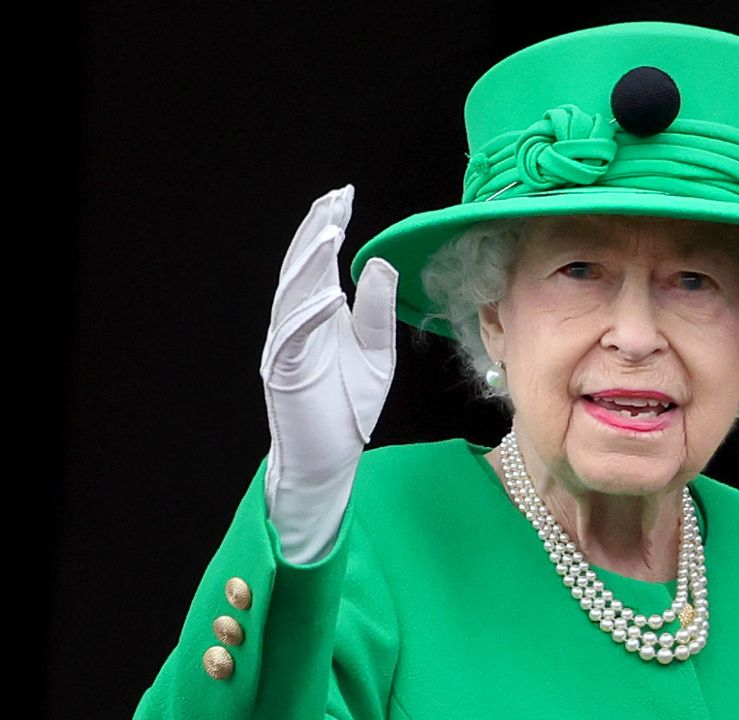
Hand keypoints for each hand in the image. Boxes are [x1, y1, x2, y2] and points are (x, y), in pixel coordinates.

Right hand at [259, 185, 397, 560]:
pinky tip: (326, 292)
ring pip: (292, 296)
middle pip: (301, 269)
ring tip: (327, 231)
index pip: (319, 264)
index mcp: (317, 316)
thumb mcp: (376, 352)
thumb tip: (376, 262)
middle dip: (315, 232)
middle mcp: (297, 325)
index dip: (327, 229)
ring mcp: (287, 348)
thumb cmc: (349, 407)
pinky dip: (308, 314)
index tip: (343, 197)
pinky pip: (294, 338)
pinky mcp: (285, 373)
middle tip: (333, 200)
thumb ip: (375, 310)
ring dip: (308, 263)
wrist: (330, 458)